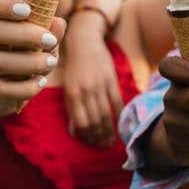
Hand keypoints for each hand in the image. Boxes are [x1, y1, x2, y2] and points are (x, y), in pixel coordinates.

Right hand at [0, 0, 65, 108]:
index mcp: (1, 22)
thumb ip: (51, 31)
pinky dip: (27, 86)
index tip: (27, 10)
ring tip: (51, 62)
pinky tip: (41, 81)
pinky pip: (6, 89)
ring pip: (0, 62)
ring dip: (30, 62)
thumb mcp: (43, 40)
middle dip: (25, 34)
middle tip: (50, 40)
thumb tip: (59, 23)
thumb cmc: (29, 54)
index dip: (6, 5)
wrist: (5, 86)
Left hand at [62, 11, 122, 145]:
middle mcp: (84, 92)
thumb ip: (72, 107)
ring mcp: (98, 86)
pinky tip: (121, 125)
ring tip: (112, 141)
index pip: (80, 123)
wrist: (83, 41)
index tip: (92, 144)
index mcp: (70, 94)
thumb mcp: (67, 87)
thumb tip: (75, 131)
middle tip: (104, 147)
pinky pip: (117, 102)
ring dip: (109, 131)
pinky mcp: (110, 80)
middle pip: (94, 122)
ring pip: (105, 115)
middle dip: (99, 137)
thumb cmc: (73, 66)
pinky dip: (119, 116)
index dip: (87, 137)